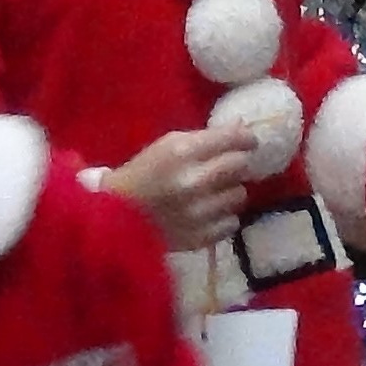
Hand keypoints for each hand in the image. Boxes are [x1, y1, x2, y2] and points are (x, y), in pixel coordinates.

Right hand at [103, 126, 264, 251]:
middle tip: (228, 166)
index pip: (232, 140)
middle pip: (240, 166)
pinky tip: (208, 212)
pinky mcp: (200, 237)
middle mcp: (194, 182)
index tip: (249, 141)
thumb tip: (242, 129)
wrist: (116, 217)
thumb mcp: (168, 145)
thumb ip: (205, 137)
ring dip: (229, 191)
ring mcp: (199, 212)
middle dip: (237, 164)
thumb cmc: (142, 174)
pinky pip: (232, 222)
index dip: (246, 138)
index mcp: (182, 153)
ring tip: (213, 192)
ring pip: (239, 195)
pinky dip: (223, 216)